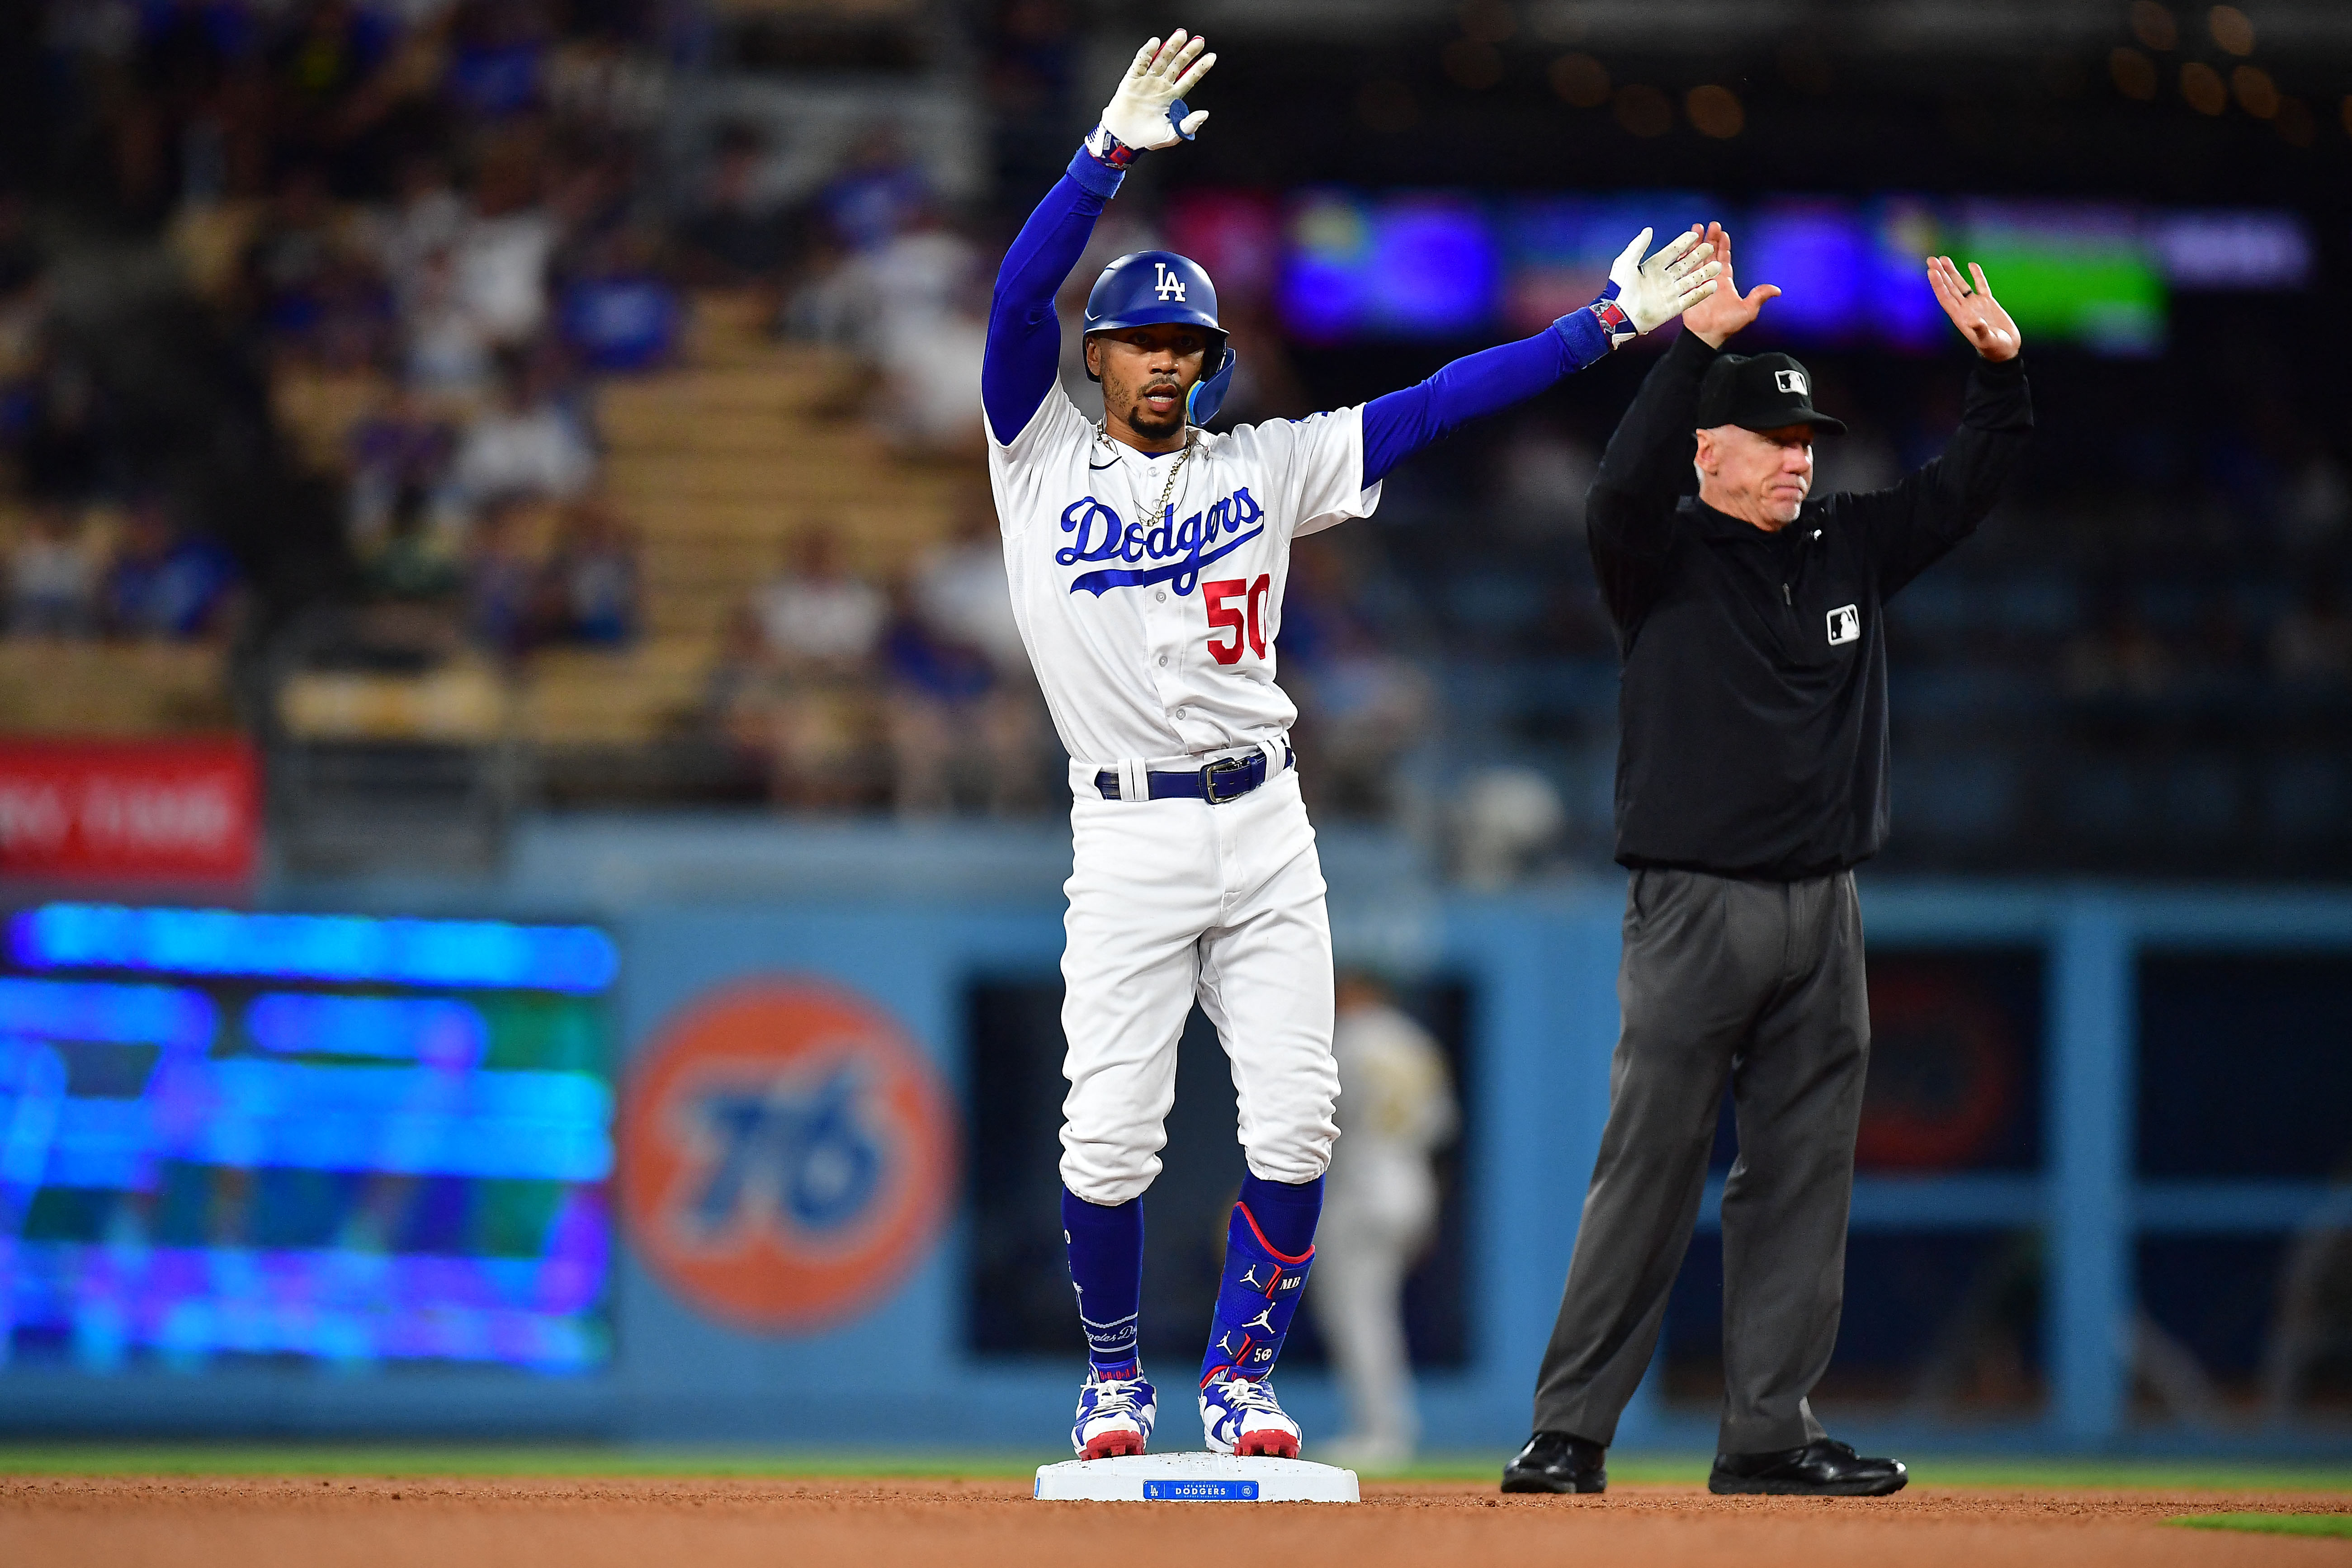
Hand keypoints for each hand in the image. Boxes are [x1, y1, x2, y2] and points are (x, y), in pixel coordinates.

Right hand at [1100, 31, 1215, 150]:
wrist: (1123, 139)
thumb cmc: (1147, 139)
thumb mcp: (1172, 135)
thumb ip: (1189, 125)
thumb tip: (1204, 114)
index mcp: (1172, 98)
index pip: (1189, 78)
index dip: (1200, 68)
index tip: (1212, 57)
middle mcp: (1161, 86)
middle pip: (1177, 64)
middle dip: (1188, 52)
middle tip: (1199, 41)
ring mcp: (1147, 81)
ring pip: (1162, 59)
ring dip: (1171, 47)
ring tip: (1181, 35)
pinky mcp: (1132, 80)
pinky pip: (1140, 63)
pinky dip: (1147, 53)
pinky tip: (1155, 43)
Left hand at [1606, 227, 1720, 335]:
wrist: (1619, 314)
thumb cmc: (1619, 288)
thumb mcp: (1626, 263)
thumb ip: (1638, 246)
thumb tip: (1648, 230)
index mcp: (1652, 267)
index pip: (1672, 252)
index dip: (1683, 243)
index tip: (1694, 233)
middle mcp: (1663, 279)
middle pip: (1685, 264)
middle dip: (1698, 255)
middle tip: (1710, 246)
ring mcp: (1668, 293)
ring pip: (1691, 280)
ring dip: (1704, 273)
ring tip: (1718, 265)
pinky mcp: (1672, 308)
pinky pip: (1690, 299)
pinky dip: (1702, 292)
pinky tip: (1713, 285)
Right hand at [1679, 223, 1779, 347]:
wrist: (1708, 335)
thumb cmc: (1728, 324)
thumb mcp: (1748, 310)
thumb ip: (1759, 296)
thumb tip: (1777, 290)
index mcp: (1725, 281)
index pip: (1724, 258)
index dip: (1724, 246)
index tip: (1723, 233)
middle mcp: (1711, 278)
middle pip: (1710, 253)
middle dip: (1711, 239)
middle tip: (1712, 225)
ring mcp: (1698, 281)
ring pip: (1697, 257)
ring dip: (1697, 243)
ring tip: (1696, 228)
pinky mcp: (1687, 286)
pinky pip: (1685, 269)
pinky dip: (1684, 257)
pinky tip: (1684, 246)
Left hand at [1929, 256, 2019, 360]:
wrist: (2006, 348)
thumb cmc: (1995, 347)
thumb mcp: (1987, 339)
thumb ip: (1980, 330)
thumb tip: (1973, 321)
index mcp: (1960, 317)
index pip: (1945, 297)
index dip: (1938, 285)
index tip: (1931, 271)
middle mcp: (1964, 309)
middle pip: (1949, 288)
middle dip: (1940, 274)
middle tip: (1931, 259)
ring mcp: (1975, 305)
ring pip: (1961, 285)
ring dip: (1952, 272)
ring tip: (1944, 259)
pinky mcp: (1988, 302)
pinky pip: (1981, 286)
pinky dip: (1976, 276)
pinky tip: (1971, 265)